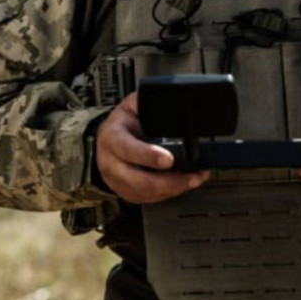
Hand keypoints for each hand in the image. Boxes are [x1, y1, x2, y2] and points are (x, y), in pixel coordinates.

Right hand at [95, 92, 209, 203]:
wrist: (106, 139)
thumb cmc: (122, 122)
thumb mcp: (132, 105)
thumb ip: (148, 103)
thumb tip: (172, 100)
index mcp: (112, 137)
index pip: (128, 149)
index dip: (148, 156)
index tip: (169, 159)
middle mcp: (111, 162)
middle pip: (139, 179)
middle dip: (169, 181)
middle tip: (191, 176)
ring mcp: (117, 181)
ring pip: (145, 193)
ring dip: (173, 189)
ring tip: (194, 179)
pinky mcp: (125, 192)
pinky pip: (147, 198)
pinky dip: (168, 194)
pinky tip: (182, 185)